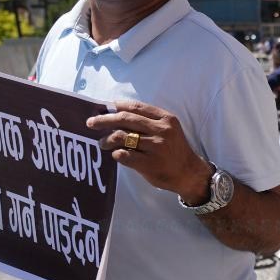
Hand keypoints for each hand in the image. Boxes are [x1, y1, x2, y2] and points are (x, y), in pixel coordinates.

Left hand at [86, 100, 211, 201]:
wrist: (189, 173)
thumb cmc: (173, 149)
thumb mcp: (168, 129)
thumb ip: (148, 121)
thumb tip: (116, 113)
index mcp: (166, 119)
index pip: (136, 107)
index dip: (117, 106)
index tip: (103, 107)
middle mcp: (162, 130)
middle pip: (125, 119)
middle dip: (104, 120)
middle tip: (91, 123)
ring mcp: (156, 147)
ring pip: (122, 137)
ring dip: (107, 139)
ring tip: (102, 143)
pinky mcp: (150, 164)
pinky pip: (124, 155)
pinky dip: (116, 154)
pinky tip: (116, 155)